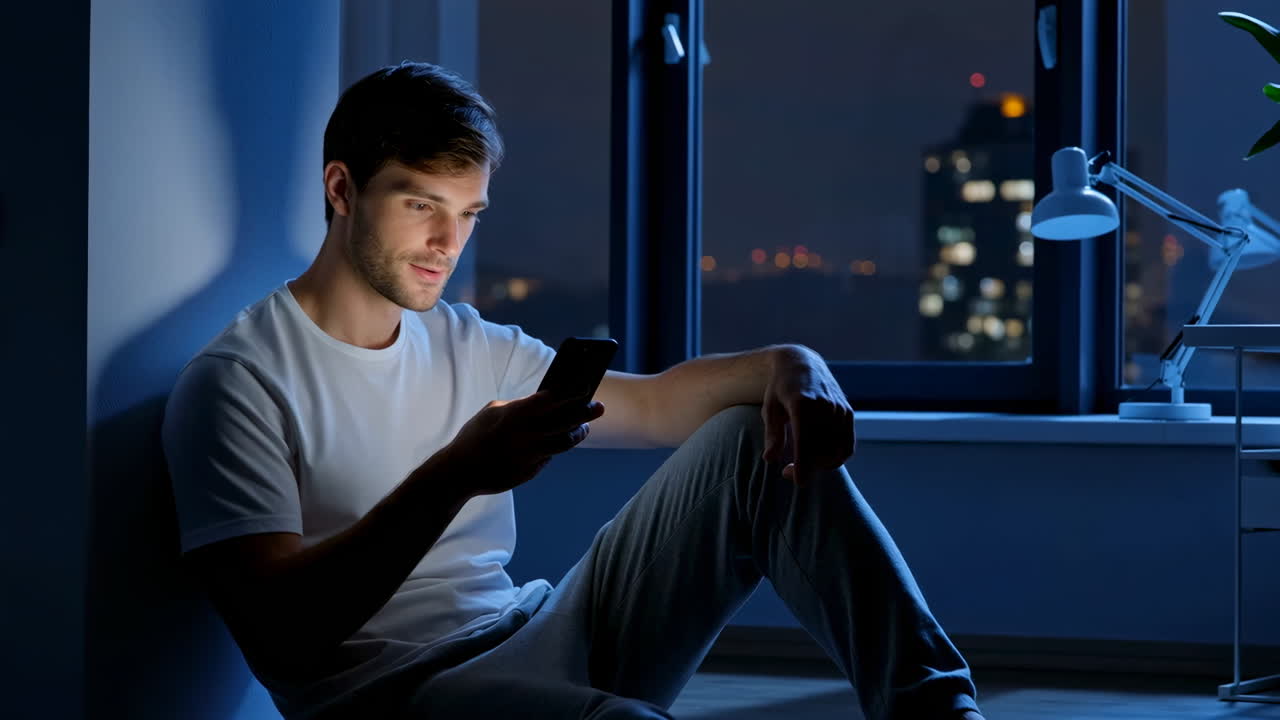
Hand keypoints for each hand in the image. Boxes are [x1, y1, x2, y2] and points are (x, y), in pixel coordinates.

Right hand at [440, 391, 604, 497]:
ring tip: (585, 426)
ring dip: (577, 433)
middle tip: (599, 406)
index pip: (549, 400)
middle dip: (585, 412)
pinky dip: (556, 448)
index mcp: (514, 415)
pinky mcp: (529, 471)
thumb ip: (518, 406)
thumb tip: (543, 402)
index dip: (570, 392)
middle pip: (564, 422)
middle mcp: (525, 435)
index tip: (586, 386)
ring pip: (564, 443)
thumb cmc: (475, 435)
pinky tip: (562, 440)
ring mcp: (528, 455)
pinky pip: (549, 457)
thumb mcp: (492, 412)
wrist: (459, 471)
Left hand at [760, 346, 855, 484]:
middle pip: (822, 450)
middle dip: (807, 467)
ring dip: (821, 465)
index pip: (805, 442)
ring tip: (803, 464)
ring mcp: (839, 409)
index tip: (798, 482)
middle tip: (787, 471)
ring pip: (837, 450)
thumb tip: (770, 460)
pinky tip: (820, 459)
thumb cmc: (780, 389)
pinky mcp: (848, 413)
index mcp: (802, 404)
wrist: (802, 364)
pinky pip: (847, 445)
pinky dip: (837, 457)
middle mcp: (825, 406)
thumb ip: (772, 435)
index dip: (803, 465)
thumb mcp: (770, 409)